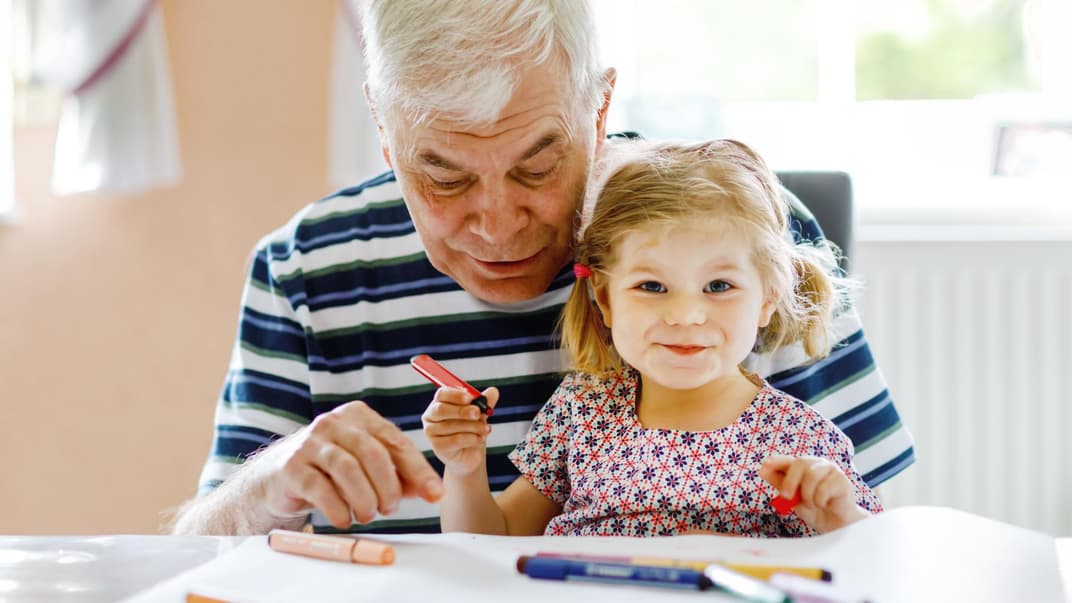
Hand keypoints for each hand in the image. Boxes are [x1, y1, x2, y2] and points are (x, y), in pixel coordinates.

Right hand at [262, 400, 443, 530]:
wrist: (277, 476)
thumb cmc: (331, 470)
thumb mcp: (366, 467)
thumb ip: (399, 476)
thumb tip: (433, 492)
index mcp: (359, 416)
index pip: (395, 441)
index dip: (418, 470)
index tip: (435, 495)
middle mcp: (334, 423)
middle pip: (373, 454)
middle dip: (388, 487)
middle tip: (389, 509)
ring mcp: (310, 442)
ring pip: (348, 469)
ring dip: (364, 499)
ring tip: (367, 514)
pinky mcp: (292, 466)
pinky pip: (321, 489)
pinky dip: (339, 509)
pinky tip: (344, 518)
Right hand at [422, 386, 498, 474]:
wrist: (469, 455)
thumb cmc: (470, 431)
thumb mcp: (479, 414)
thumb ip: (485, 402)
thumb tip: (493, 391)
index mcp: (439, 402)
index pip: (442, 394)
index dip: (455, 395)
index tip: (470, 398)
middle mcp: (431, 416)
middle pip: (441, 409)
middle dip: (462, 411)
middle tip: (478, 413)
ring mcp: (431, 432)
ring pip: (450, 426)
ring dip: (472, 427)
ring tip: (485, 429)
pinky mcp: (437, 446)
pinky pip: (454, 440)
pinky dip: (470, 439)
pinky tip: (479, 439)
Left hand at [759, 454, 869, 532]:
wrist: (835, 524)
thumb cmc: (815, 508)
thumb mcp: (793, 498)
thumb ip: (780, 484)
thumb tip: (763, 471)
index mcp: (805, 466)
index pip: (789, 459)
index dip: (777, 461)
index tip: (764, 466)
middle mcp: (818, 464)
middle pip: (800, 463)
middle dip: (790, 481)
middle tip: (786, 496)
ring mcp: (831, 470)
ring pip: (812, 476)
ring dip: (807, 495)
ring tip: (811, 504)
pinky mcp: (842, 480)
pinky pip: (824, 488)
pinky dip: (819, 500)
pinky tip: (823, 504)